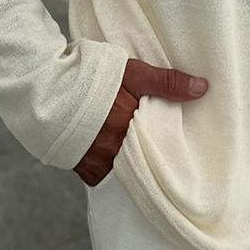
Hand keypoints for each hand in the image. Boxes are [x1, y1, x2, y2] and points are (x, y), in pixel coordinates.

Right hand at [73, 57, 209, 185]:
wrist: (47, 87)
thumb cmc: (92, 76)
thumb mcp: (134, 73)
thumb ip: (167, 82)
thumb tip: (202, 88)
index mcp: (133, 127)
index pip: (162, 143)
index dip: (170, 139)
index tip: (179, 137)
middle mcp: (117, 151)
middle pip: (145, 158)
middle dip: (153, 151)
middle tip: (160, 142)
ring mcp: (100, 163)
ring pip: (128, 168)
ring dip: (133, 158)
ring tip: (139, 146)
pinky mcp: (85, 170)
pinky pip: (107, 176)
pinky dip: (114, 167)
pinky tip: (120, 154)